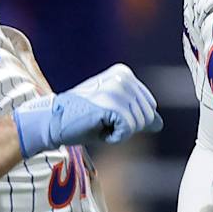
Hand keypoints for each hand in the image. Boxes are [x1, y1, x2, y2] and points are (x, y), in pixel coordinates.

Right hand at [13, 63, 161, 157]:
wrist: (54, 121)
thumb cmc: (82, 118)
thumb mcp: (114, 113)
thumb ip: (137, 114)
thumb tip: (159, 123)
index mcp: (124, 73)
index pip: (150, 106)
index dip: (131, 120)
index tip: (106, 115)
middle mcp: (123, 77)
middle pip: (147, 116)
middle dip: (127, 127)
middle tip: (101, 121)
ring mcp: (117, 90)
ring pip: (138, 124)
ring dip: (119, 133)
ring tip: (98, 123)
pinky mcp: (112, 105)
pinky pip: (127, 131)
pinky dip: (114, 138)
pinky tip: (98, 129)